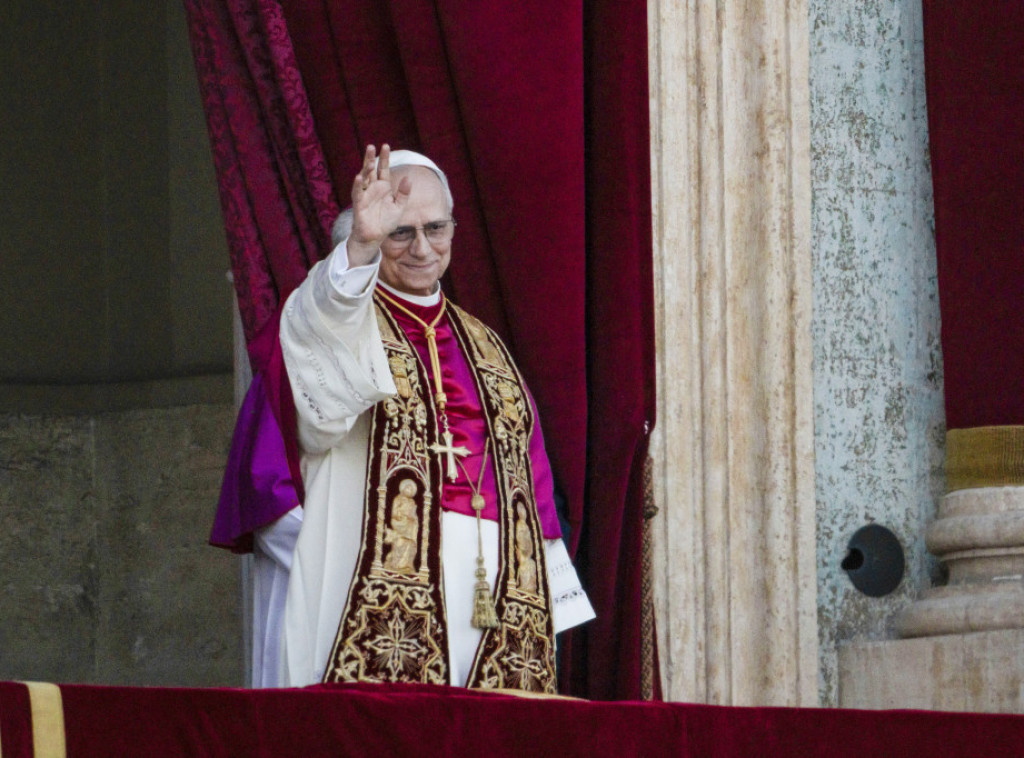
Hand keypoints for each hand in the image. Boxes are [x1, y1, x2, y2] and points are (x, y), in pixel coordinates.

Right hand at [347, 144, 410, 265]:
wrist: (376, 236)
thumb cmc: (386, 222)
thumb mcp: (399, 207)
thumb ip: (403, 193)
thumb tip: (408, 179)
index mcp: (383, 187)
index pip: (383, 169)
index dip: (384, 158)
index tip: (385, 145)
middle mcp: (373, 188)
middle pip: (371, 170)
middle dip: (371, 158)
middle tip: (371, 146)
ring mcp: (365, 194)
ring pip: (364, 178)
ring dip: (365, 170)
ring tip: (369, 162)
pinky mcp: (359, 203)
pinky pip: (358, 192)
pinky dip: (358, 185)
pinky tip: (360, 177)